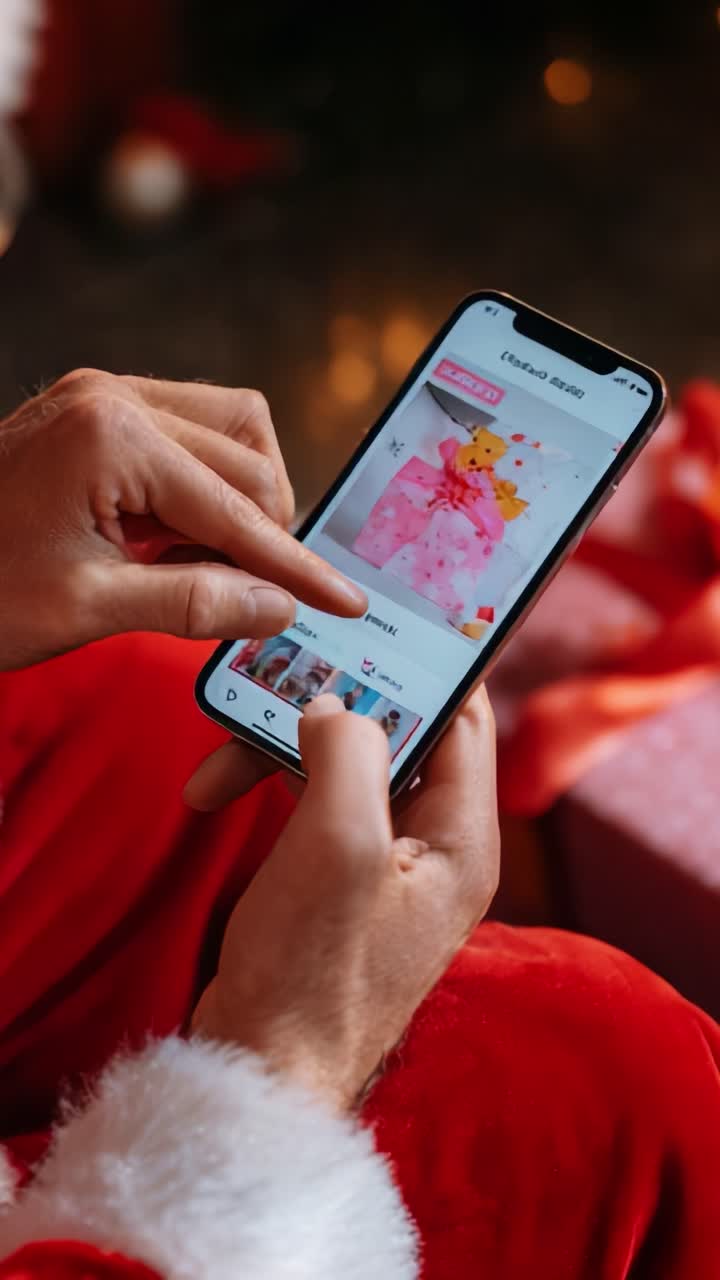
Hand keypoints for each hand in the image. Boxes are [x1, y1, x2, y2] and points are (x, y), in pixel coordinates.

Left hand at [0, 370, 365, 669]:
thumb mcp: (86, 609)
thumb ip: (193, 603)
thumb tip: (279, 609)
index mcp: (112, 436)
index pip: (236, 507)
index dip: (295, 565)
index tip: (345, 601)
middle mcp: (115, 395)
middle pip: (247, 457)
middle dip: (266, 534)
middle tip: (261, 598)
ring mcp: (104, 393)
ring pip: (230, 428)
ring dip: (242, 499)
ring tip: (213, 564)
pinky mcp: (96, 407)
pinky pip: (189, 429)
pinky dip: (205, 484)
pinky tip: (180, 535)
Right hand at [191, 689, 498, 1110]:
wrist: (258, 1069)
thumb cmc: (311, 972)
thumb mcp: (339, 845)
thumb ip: (350, 755)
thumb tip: (338, 706)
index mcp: (462, 839)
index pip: (465, 722)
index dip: (429, 667)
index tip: (383, 622)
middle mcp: (434, 849)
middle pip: (399, 738)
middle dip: (336, 706)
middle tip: (282, 679)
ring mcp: (384, 867)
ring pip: (346, 768)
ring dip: (287, 750)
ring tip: (222, 755)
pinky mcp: (338, 881)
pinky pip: (316, 806)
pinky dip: (273, 788)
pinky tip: (219, 790)